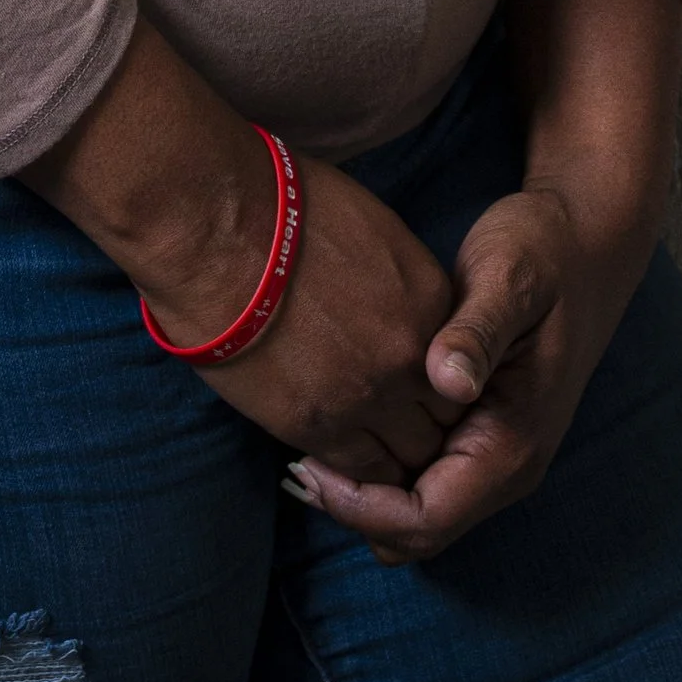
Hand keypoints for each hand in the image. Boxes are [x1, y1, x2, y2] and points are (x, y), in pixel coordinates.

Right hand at [17, 18, 455, 481]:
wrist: (221, 229)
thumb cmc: (283, 206)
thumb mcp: (370, 229)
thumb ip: (397, 284)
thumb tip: (390, 306)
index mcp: (430, 302)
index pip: (460, 370)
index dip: (440, 383)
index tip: (415, 386)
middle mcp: (412, 357)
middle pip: (444, 423)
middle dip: (425, 428)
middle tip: (393, 426)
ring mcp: (369, 396)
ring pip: (406, 459)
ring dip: (390, 457)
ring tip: (365, 447)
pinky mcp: (317, 425)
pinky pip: (357, 472)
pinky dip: (352, 474)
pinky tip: (336, 463)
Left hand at [285, 0, 681, 563]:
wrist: (587, 237)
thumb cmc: (545, 251)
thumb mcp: (511, 277)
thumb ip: (478, 331)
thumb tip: (448, 381)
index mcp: (514, 443)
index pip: (427, 519)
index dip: (361, 507)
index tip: (307, 464)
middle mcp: (508, 466)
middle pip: (418, 532)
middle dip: (354, 509)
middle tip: (292, 462)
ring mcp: (496, 454)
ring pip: (418, 513)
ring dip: (364, 495)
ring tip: (306, 446)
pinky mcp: (482, 434)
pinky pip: (425, 482)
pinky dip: (381, 472)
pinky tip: (343, 428)